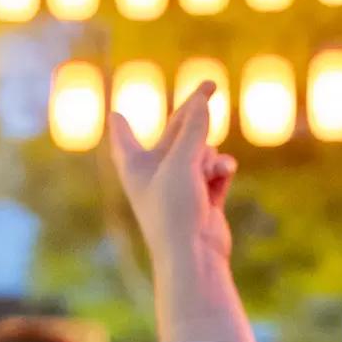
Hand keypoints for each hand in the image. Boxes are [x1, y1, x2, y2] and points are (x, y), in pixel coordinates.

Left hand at [106, 79, 250, 341]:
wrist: (192, 256)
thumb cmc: (174, 210)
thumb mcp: (182, 161)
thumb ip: (194, 129)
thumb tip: (202, 101)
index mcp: (134, 165)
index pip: (123, 137)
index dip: (120, 124)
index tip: (116, 114)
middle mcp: (154, 174)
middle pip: (175, 133)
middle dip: (195, 112)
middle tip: (212, 85)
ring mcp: (179, 187)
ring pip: (201, 152)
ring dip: (211, 157)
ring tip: (213, 170)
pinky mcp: (202, 199)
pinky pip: (215, 173)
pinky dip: (220, 172)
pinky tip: (225, 174)